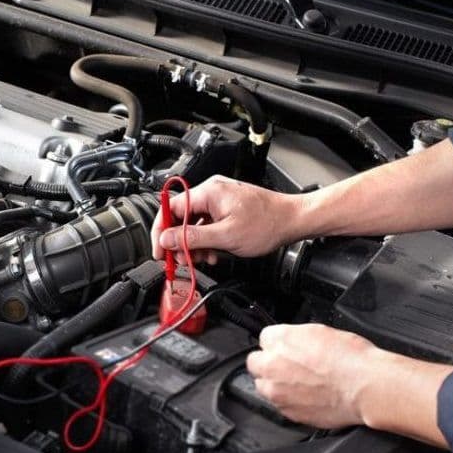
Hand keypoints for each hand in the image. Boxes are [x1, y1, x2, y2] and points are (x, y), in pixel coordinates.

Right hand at [151, 175, 302, 262]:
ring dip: (193, 243)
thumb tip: (166, 239)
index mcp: (208, 192)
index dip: (161, 231)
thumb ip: (192, 238)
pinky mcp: (227, 208)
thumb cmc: (267, 224)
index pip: (171, 208)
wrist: (293, 220)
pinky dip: (206, 240)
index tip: (159, 250)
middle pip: (181, 216)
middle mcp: (211, 192)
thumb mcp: (225, 237)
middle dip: (179, 241)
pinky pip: (207, 223)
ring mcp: (219, 199)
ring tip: (200, 259)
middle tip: (179, 260)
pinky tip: (212, 253)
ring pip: (194, 223)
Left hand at [246, 324, 379, 428]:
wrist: (367, 387)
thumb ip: (296, 337)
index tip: (287, 348)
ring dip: (275, 383)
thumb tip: (292, 343)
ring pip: (263, 386)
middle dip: (269, 363)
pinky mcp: (287, 411)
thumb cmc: (352, 359)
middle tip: (288, 366)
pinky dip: (289, 401)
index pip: (264, 338)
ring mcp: (277, 391)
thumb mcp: (321, 332)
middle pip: (256, 363)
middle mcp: (272, 365)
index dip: (278, 344)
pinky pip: (279, 405)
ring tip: (299, 383)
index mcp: (280, 340)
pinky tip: (307, 396)